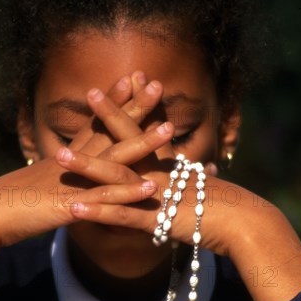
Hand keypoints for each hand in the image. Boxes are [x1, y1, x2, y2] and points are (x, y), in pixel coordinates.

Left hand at [57, 84, 300, 300]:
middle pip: (129, 142)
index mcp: (168, 166)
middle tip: (89, 91)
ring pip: (117, 177)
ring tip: (58, 155)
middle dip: (109, 116)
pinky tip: (74, 207)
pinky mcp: (156, 220)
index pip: (148, 128)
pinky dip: (98, 212)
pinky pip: (121, 216)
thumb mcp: (199, 187)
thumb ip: (186, 178)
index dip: (137, 104)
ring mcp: (156, 195)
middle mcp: (159, 174)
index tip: (129, 76)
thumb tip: (190, 168)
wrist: (242, 224)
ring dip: (87, 166)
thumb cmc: (221, 207)